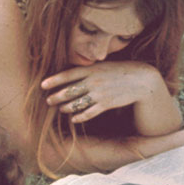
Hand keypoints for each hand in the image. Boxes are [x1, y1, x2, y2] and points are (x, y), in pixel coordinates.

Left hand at [41, 61, 164, 123]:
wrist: (141, 79)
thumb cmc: (119, 70)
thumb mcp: (103, 65)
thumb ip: (88, 69)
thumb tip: (71, 72)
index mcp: (92, 69)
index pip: (68, 74)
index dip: (54, 80)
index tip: (43, 85)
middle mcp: (94, 81)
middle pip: (69, 91)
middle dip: (56, 97)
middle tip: (48, 101)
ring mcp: (100, 94)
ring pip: (77, 103)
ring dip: (66, 107)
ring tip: (60, 109)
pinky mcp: (107, 104)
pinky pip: (89, 112)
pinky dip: (79, 117)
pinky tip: (73, 119)